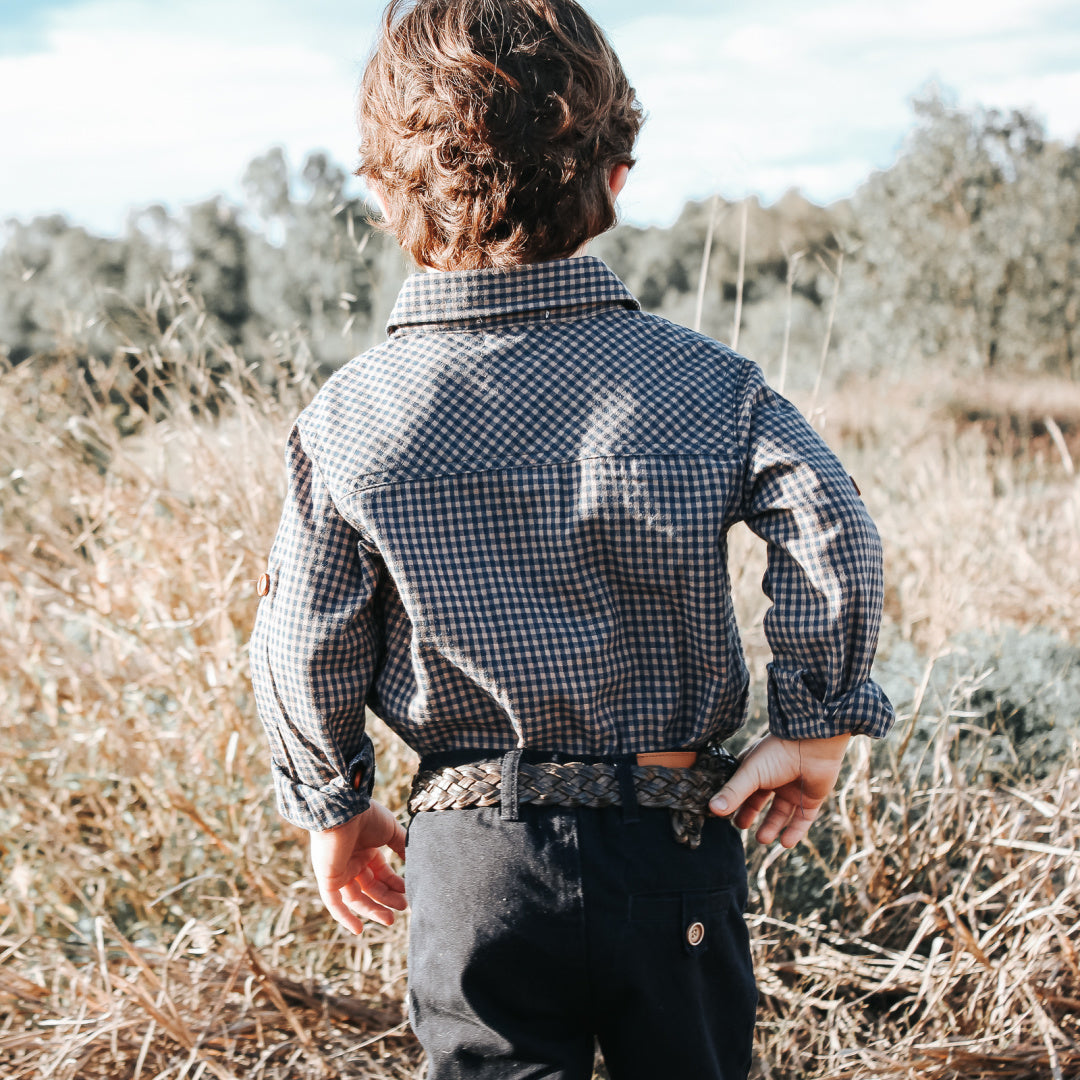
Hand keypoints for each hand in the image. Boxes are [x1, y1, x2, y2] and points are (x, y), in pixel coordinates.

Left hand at [309, 801, 407, 934]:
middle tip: (404, 908)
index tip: (408, 892)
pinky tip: (358, 930)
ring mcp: (339, 871)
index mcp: (365, 850)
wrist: (344, 808)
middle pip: (371, 888)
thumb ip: (401, 845)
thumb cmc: (367, 815)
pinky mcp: (328, 878)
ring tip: (390, 919)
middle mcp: (351, 862)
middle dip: (387, 899)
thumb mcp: (390, 830)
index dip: (394, 884)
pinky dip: (345, 918)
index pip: (381, 873)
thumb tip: (414, 859)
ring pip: (356, 898)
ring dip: (373, 910)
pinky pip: (334, 903)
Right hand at [708, 733, 850, 847]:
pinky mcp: (810, 798)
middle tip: (742, 826)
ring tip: (762, 839)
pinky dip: (795, 832)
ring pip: (780, 813)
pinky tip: (785, 843)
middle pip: (758, 801)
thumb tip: (712, 809)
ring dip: (772, 827)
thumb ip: (732, 793)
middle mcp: (773, 778)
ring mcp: (792, 788)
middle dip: (750, 814)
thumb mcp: (750, 774)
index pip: (740, 788)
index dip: (732, 801)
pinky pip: (802, 819)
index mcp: (756, 769)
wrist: (812, 745)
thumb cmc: (777, 753)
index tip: (722, 815)